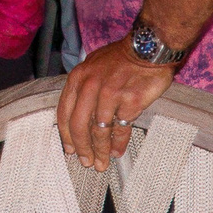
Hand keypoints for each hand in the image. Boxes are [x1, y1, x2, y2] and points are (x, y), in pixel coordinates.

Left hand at [56, 37, 178, 167]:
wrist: (147, 49)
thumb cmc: (121, 57)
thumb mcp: (93, 65)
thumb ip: (84, 87)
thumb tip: (80, 114)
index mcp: (78, 78)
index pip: (65, 112)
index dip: (66, 134)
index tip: (69, 149)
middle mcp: (90, 87)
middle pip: (79, 126)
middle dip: (82, 148)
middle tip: (86, 162)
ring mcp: (110, 95)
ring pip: (99, 131)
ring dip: (100, 151)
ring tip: (101, 163)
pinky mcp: (130, 102)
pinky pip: (121, 129)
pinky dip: (118, 143)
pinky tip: (117, 152)